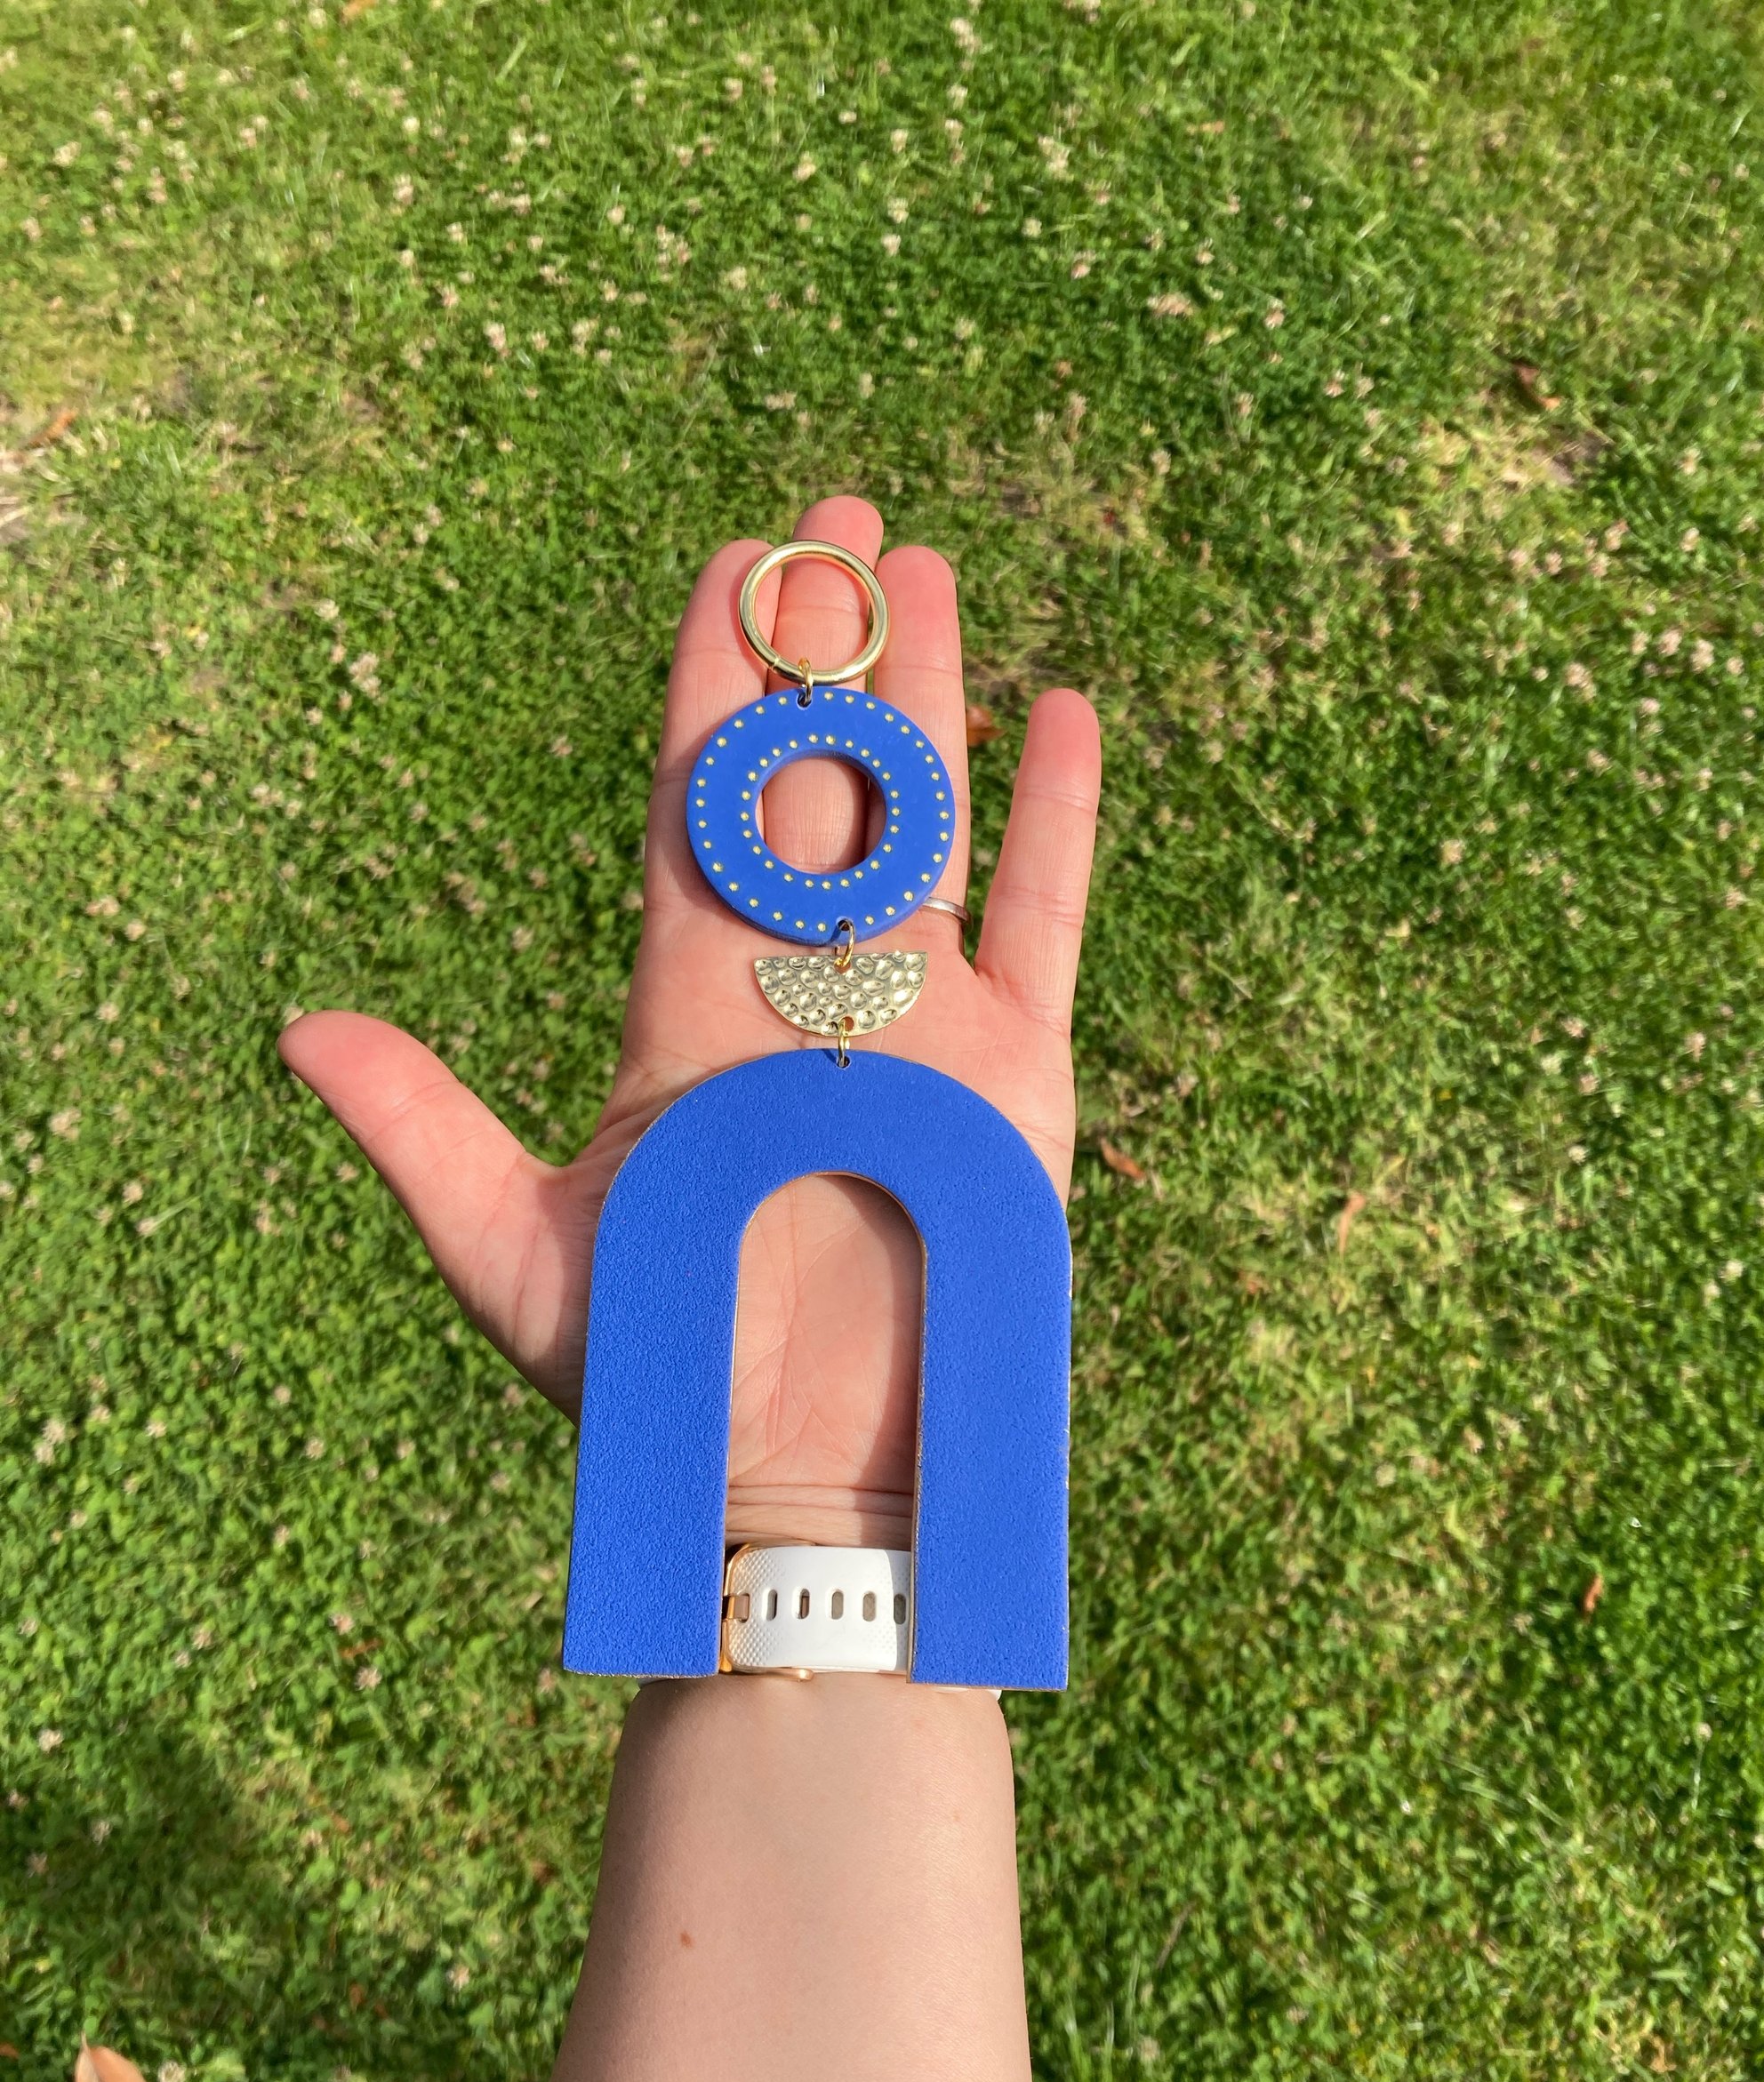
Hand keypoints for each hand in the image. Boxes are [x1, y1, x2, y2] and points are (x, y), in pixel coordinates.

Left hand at [280, 494, 1100, 1545]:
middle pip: (814, 783)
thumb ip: (421, 1131)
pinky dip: (1056, 819)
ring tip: (920, 567)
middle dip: (820, 649)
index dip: (711, 685)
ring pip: (926, 818)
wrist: (810, 1476)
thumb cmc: (666, 1379)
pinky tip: (1062, 707)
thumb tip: (296, 1031)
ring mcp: (922, 1018)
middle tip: (826, 518)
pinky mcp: (1021, 1070)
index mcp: (690, 1006)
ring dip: (927, 694)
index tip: (724, 564)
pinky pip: (1046, 918)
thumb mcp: (521, 1253)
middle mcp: (806, 988)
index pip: (697, 809)